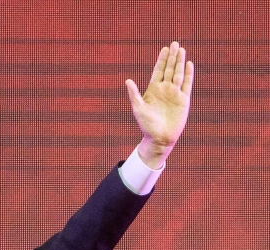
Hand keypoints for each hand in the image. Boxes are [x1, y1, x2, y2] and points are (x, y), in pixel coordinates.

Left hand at [126, 42, 193, 168]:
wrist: (159, 137)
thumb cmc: (146, 125)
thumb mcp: (138, 108)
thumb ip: (134, 94)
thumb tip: (127, 80)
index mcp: (153, 90)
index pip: (158, 71)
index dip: (161, 60)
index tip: (164, 49)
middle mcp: (165, 89)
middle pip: (169, 69)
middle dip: (172, 57)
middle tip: (174, 43)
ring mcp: (175, 93)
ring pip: (179, 74)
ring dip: (180, 62)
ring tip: (182, 50)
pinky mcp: (183, 100)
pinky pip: (187, 84)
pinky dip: (189, 74)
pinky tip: (189, 64)